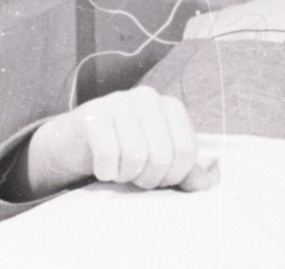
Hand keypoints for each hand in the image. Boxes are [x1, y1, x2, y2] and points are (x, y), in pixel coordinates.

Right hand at [2, 85, 218, 200]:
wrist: (78, 141)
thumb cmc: (125, 149)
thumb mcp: (158, 158)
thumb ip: (184, 171)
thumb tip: (205, 186)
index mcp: (169, 105)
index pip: (186, 151)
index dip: (174, 176)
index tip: (159, 178)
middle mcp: (147, 97)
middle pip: (162, 156)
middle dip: (149, 179)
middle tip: (135, 177)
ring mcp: (118, 101)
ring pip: (135, 157)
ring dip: (125, 175)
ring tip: (119, 170)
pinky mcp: (93, 113)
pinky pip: (108, 153)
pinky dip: (105, 170)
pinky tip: (102, 167)